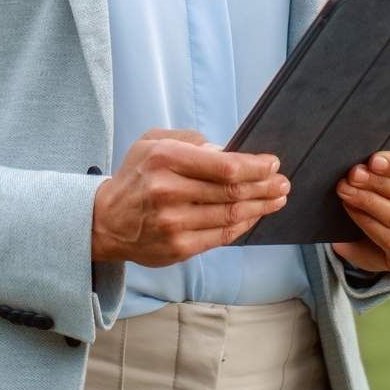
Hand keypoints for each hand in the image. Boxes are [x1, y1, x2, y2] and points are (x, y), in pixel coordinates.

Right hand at [91, 128, 290, 265]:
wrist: (107, 220)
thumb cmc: (136, 176)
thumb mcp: (152, 142)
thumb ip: (189, 141)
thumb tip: (226, 151)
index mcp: (164, 159)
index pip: (223, 166)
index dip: (255, 166)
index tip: (272, 163)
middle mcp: (169, 191)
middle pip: (232, 191)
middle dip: (265, 187)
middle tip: (283, 183)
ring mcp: (174, 223)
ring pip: (231, 215)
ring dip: (260, 207)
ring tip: (277, 199)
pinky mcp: (179, 248)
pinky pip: (222, 236)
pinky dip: (244, 225)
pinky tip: (255, 215)